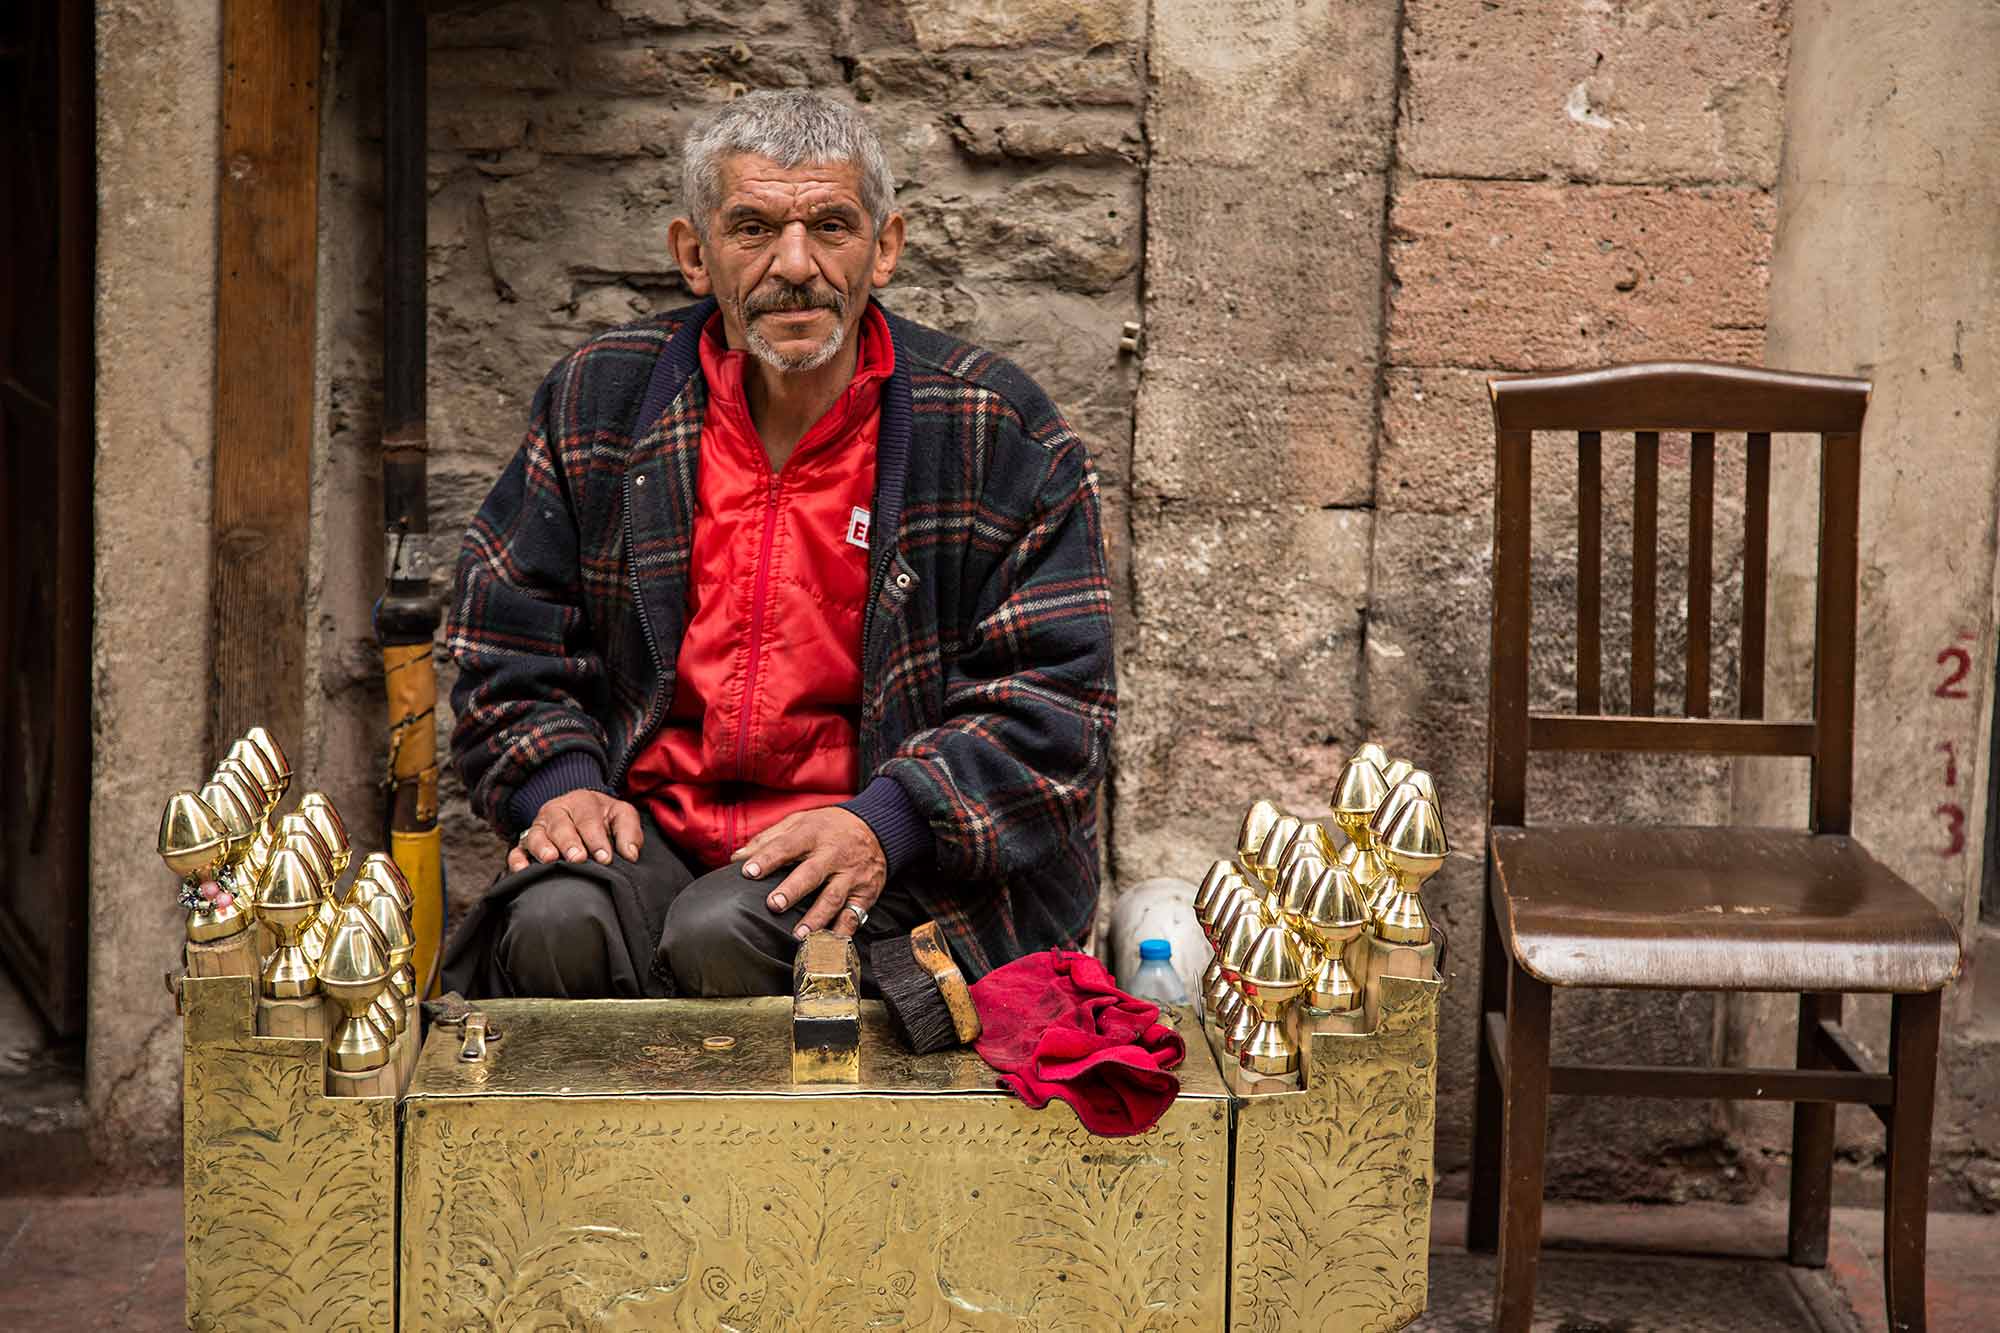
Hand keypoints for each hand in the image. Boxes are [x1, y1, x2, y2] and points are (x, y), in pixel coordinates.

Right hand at [510, 790, 643, 871]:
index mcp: (581, 802)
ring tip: (551, 860)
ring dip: (543, 848)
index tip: (605, 858)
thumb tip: (630, 854)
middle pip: (560, 825)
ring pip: (536, 836)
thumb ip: (629, 832)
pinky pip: (516, 851)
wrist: (580, 812)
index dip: (597, 839)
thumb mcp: (621, 816)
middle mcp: (556, 812)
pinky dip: (517, 860)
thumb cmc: (604, 818)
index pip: (588, 820)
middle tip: (578, 859)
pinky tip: (523, 870)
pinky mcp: (525, 844)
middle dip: (569, 842)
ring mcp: (539, 828)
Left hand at [733, 806, 886, 939]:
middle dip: (793, 889)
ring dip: (817, 918)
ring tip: (800, 935)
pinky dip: (843, 932)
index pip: (787, 846)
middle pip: (812, 873)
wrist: (878, 828)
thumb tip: (737, 858)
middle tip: (775, 904)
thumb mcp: (800, 821)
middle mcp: (834, 855)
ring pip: (834, 898)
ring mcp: (852, 875)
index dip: (767, 859)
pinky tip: (830, 946)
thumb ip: (768, 839)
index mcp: (814, 834)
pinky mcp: (866, 893)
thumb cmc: (830, 827)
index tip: (748, 872)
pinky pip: (854, 915)